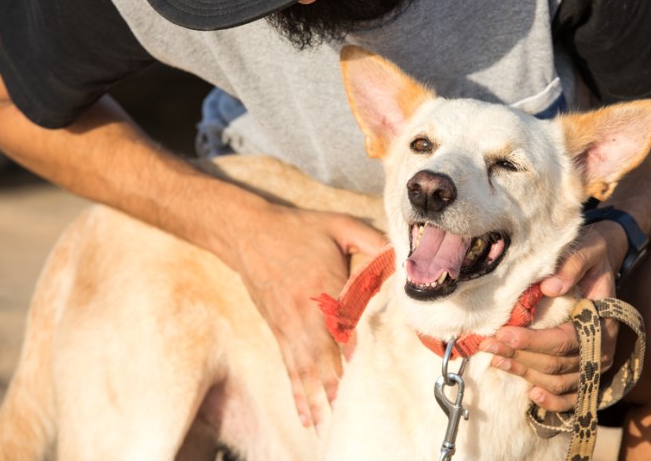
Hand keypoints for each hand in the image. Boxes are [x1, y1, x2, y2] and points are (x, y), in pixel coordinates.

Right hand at [225, 204, 386, 426]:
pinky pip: (290, 368)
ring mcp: (289, 326)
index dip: (358, 347)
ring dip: (319, 398)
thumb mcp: (339, 225)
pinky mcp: (278, 332)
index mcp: (325, 286)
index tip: (371, 369)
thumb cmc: (299, 229)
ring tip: (329, 424)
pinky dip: (298, 394)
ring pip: (306, 369)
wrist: (249, 233)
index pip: (346, 324)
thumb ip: (372, 240)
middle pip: (325, 355)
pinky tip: (306, 416)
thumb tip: (401, 254)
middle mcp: (306, 313)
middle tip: (352, 409)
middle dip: (338, 383)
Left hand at [479, 222, 625, 411]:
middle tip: (488, 344)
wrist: (601, 265)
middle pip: (557, 364)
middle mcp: (601, 349)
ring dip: (525, 372)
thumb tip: (551, 287)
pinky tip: (531, 393)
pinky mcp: (587, 372)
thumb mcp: (587, 250)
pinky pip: (572, 396)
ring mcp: (595, 365)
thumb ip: (572, 266)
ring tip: (496, 358)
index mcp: (602, 320)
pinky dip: (553, 400)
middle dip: (519, 356)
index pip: (565, 340)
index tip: (504, 333)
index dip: (533, 341)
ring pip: (558, 381)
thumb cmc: (592, 258)